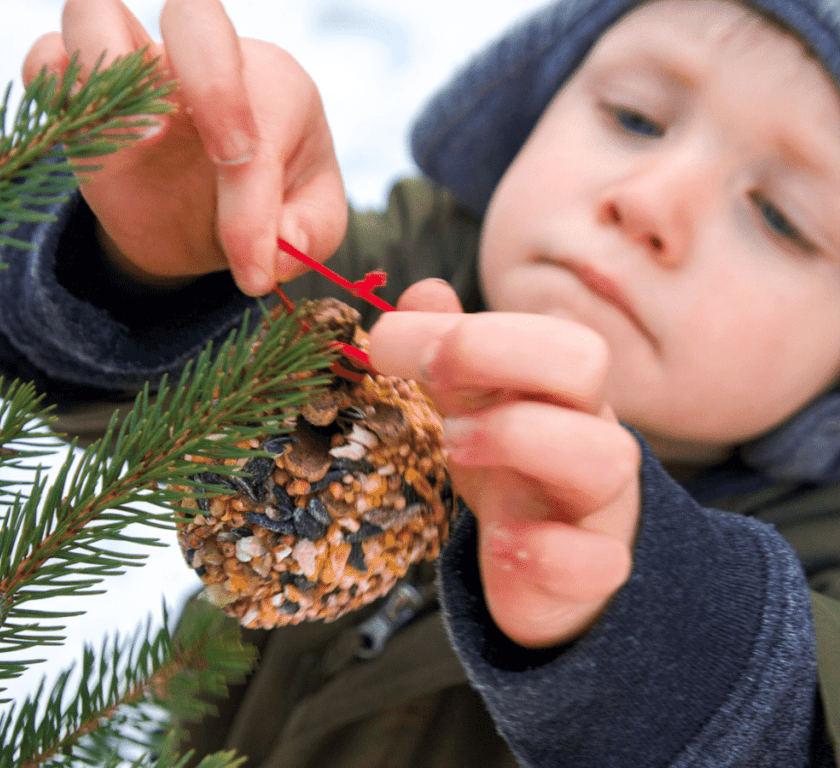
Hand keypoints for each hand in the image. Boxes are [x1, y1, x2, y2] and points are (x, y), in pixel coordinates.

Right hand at [22, 0, 346, 295]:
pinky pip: (44, 57)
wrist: (208, 225)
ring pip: (96, 13)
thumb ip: (309, 233)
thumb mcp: (308, 229)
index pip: (262, 116)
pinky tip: (79, 133)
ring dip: (107, 74)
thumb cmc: (269, 211)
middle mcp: (203, 65)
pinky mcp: (84, 103)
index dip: (254, 201)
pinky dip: (48, 82)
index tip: (253, 266)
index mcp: (272, 87)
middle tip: (222, 161)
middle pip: (194, 16)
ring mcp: (136, 77)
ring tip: (138, 146)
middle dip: (211, 87)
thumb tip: (281, 248)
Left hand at [369, 280, 641, 647]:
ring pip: (606, 456)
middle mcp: (583, 428)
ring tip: (454, 449)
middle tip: (428, 379)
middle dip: (498, 355)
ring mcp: (595, 501)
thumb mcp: (473, 403)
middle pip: (586, 362)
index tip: (384, 341)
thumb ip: (449, 350)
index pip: (542, 329)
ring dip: (520, 439)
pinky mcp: (590, 569)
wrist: (549, 567)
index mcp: (553, 385)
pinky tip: (502, 542)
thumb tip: (423, 289)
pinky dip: (551, 551)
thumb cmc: (507, 466)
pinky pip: (601, 560)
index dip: (473, 330)